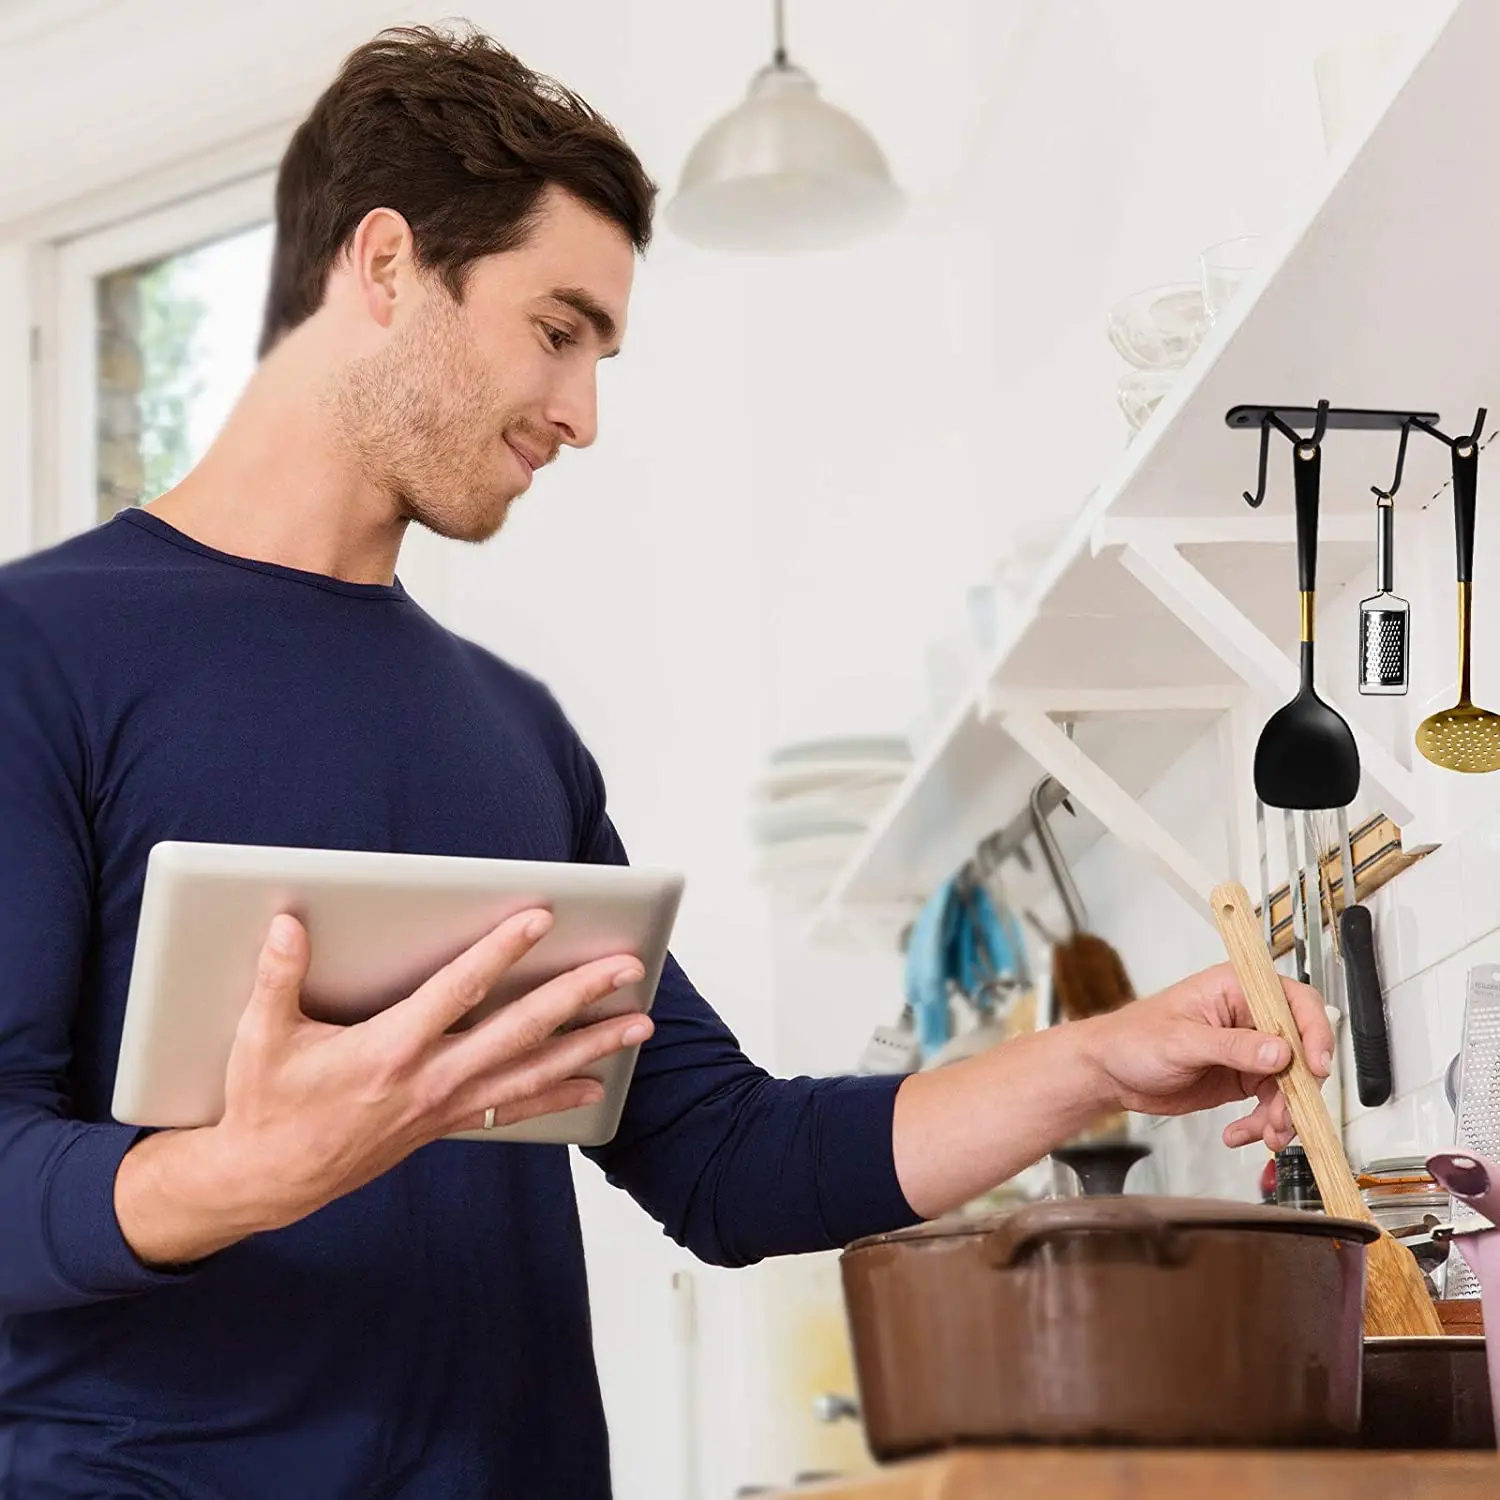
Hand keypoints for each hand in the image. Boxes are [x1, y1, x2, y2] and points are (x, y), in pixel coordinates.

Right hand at [116, 908, 652, 1262]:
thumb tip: (288, 923)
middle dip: (578, 995)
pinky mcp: (444, 1125)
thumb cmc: (267, 1104)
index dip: (501, 951)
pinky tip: (592, 1084)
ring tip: (638, 1026)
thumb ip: (278, 976)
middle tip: (626, 969)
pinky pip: (512, 1108)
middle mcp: (429, 1078)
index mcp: (389, 1049)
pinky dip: (556, 1094)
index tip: (542, 918)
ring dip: (589, 1046)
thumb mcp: (263, 1038)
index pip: (459, 989)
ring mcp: (443, 1107)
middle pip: (520, 1030)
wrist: (267, 1180)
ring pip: (531, 1072)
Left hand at [1076, 962, 1332, 1151]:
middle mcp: (1248, 1018)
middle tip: (1285, 1116)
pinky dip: (1263, 1123)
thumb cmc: (1132, 1039)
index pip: (1294, 1001)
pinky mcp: (1242, 1079)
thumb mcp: (1181, 1041)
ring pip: (1290, 1082)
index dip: (1314, 1032)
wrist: (1109, 1073)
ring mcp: (1248, 1050)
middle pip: (1301, 1049)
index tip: (1315, 1067)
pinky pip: (1270, 1103)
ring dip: (1284, 1113)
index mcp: (1235, 989)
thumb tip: (1279, 1051)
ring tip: (1264, 1134)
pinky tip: (1241, 1134)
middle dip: (1298, 1088)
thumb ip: (1231, 1047)